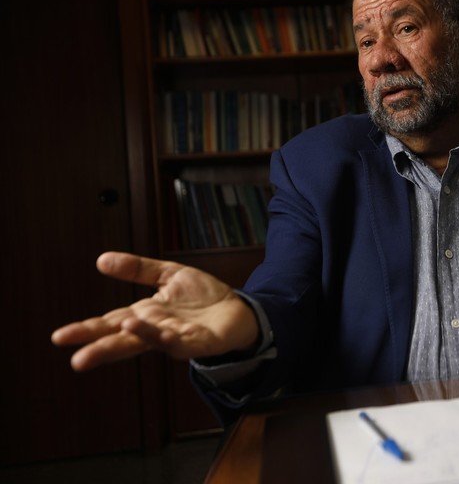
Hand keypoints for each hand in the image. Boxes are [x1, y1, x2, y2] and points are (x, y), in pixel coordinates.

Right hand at [52, 252, 258, 370]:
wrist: (239, 310)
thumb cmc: (203, 298)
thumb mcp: (168, 274)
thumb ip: (137, 269)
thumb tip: (101, 260)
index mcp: (145, 314)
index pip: (109, 323)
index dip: (86, 329)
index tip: (59, 337)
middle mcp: (156, 329)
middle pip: (123, 338)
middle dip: (100, 347)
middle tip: (74, 357)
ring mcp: (176, 338)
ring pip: (150, 341)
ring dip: (133, 337)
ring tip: (116, 330)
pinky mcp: (198, 342)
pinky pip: (179, 341)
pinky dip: (163, 337)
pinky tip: (152, 330)